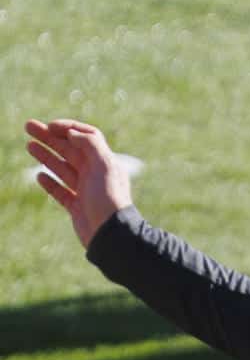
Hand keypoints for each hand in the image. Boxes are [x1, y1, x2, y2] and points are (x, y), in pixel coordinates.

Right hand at [24, 119, 133, 248]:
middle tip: (28, 126)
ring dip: (46, 155)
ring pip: (63, 169)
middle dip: (50, 137)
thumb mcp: (104, 166)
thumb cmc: (109, 198)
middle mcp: (96, 175)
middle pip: (70, 150)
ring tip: (29, 145)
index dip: (69, 128)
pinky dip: (50, 182)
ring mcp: (86, 191)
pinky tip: (40, 175)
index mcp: (105, 162)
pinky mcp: (77, 208)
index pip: (87, 137)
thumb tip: (72, 133)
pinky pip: (61, 192)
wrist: (110, 233)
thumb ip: (90, 145)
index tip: (50, 125)